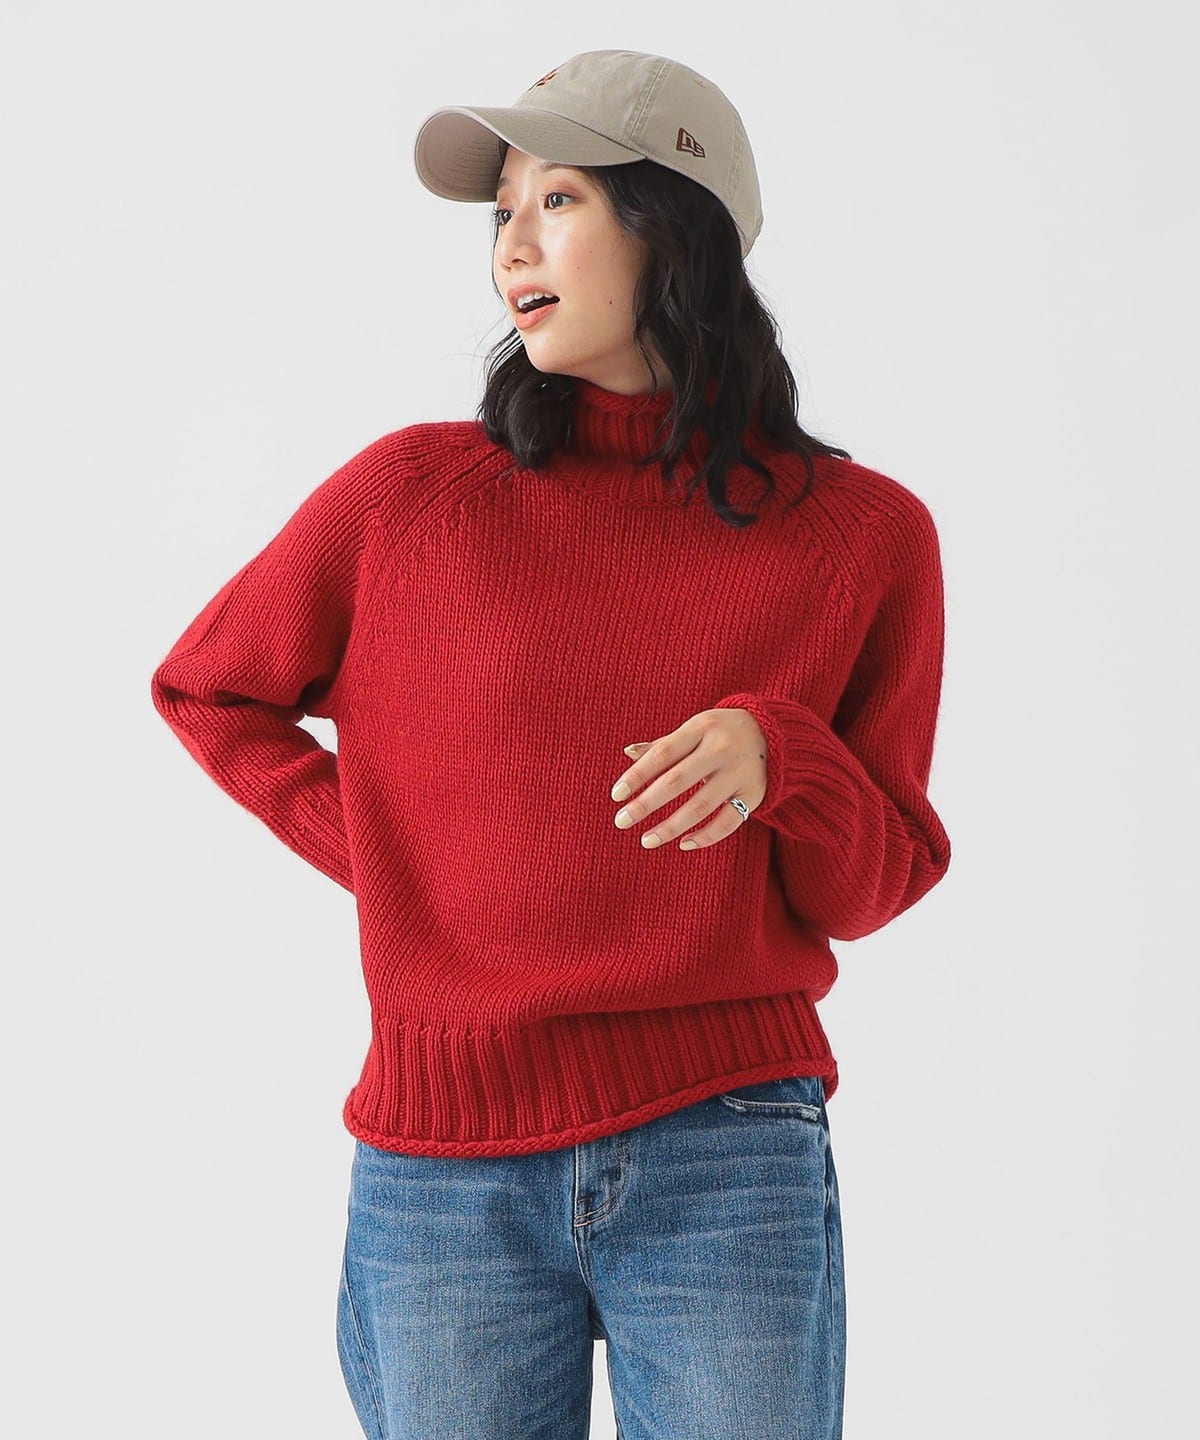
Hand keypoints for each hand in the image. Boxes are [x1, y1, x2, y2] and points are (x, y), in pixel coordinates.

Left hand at [609, 708, 767, 851]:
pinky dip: (706, 836)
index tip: (616, 795)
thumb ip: (663, 744)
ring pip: (701, 806)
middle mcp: (721, 749)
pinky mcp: (754, 794)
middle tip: (621, 821)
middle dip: (646, 804)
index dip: (637, 775)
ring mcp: (739, 773)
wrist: (776, 733)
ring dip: (670, 827)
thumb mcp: (695, 728)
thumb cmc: (721, 732)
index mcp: (701, 728)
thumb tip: (627, 753)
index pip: (663, 753)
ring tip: (646, 840)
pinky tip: (683, 843)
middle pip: (677, 781)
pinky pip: (728, 822)